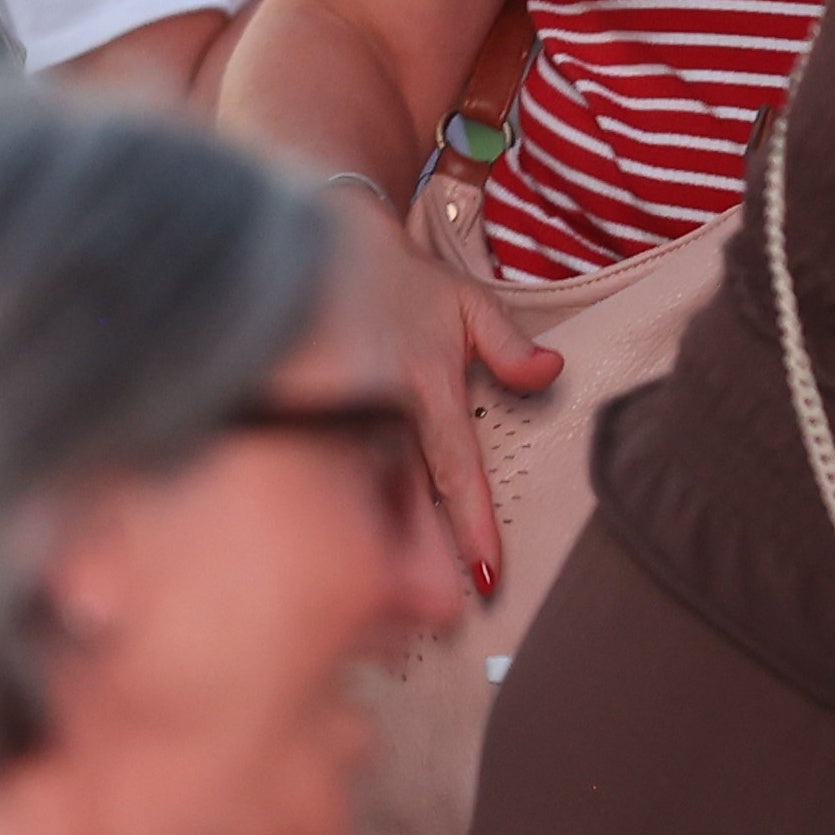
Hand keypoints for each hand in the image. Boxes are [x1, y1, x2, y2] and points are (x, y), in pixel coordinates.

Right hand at [335, 181, 563, 592]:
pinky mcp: (283, 397)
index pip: (455, 468)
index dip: (472, 525)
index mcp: (425, 381)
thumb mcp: (463, 301)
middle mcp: (375, 397)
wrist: (311, 225)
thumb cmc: (392, 273)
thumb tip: (551, 376)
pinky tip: (317, 526)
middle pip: (396, 495)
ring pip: (348, 484)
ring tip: (380, 586)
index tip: (483, 575)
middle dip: (414, 556)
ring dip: (367, 532)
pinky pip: (303, 461)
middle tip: (432, 609)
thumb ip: (508, 346)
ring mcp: (325, 400)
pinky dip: (315, 493)